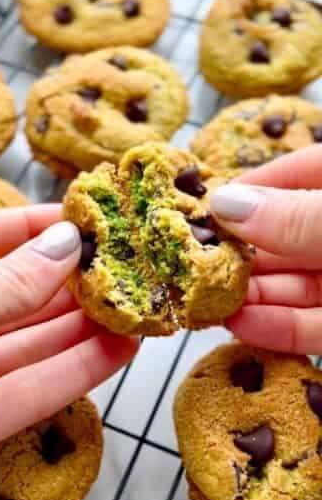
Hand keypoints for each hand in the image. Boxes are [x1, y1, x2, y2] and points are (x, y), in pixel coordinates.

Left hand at [0, 205, 138, 499]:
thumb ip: (8, 282)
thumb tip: (64, 243)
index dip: (20, 228)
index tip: (75, 222)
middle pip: (3, 297)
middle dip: (60, 282)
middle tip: (115, 267)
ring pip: (21, 346)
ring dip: (77, 328)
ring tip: (129, 307)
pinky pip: (25, 395)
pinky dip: (72, 373)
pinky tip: (117, 351)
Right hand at [210, 145, 321, 353]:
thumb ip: (300, 217)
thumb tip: (225, 204)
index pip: (302, 171)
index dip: (252, 187)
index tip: (203, 206)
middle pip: (290, 234)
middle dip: (240, 250)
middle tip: (190, 262)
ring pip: (297, 283)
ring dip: (249, 293)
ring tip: (204, 300)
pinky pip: (315, 325)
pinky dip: (279, 328)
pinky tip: (240, 325)